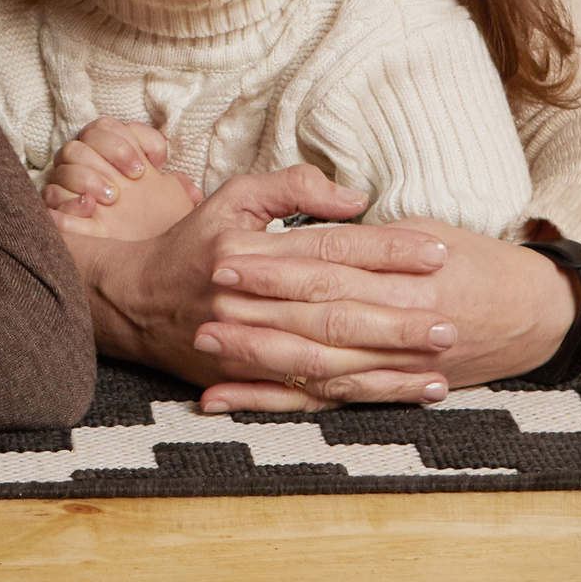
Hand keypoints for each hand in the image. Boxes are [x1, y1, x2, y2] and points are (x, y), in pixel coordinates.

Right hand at [43, 119, 203, 239]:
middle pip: (84, 139)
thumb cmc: (156, 229)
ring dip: (88, 176)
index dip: (125, 141)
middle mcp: (89, 167)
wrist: (143, 267)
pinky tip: (89, 209)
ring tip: (111, 198)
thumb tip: (193, 192)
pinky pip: (49, 196)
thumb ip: (179, 188)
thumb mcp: (173, 205)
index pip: (107, 127)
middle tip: (131, 179)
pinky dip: (68, 201)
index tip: (146, 168)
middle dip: (109, 153)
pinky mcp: (58, 213)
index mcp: (113, 156)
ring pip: (64, 162)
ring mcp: (71, 189)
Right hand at [66, 165, 458, 398]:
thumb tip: (354, 197)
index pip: (329, 249)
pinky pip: (311, 392)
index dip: (385, 251)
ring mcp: (244, 346)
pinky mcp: (246, 380)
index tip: (436, 252)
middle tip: (449, 319)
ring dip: (384, 365)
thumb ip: (291, 186)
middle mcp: (245, 301)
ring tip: (438, 363)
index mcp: (247, 251)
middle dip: (394, 317)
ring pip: (326, 360)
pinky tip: (401, 393)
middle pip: (332, 311)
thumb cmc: (191, 244)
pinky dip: (360, 395)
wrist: (131, 303)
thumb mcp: (232, 198)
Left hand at [196, 215, 579, 413]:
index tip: (226, 257)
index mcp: (409, 275)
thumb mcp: (429, 225)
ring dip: (259, 360)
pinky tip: (232, 401)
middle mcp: (404, 323)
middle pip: (318, 318)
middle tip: (205, 304)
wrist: (538, 313)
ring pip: (318, 365)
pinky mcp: (389, 389)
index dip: (276, 264)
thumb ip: (370, 228)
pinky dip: (277, 402)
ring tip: (209, 350)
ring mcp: (397, 364)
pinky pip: (326, 400)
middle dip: (259, 312)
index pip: (330, 267)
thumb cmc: (476, 261)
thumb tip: (324, 215)